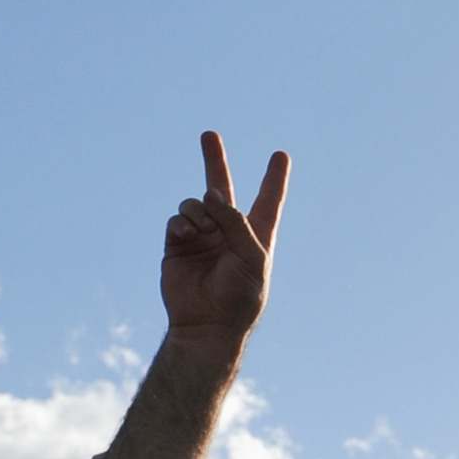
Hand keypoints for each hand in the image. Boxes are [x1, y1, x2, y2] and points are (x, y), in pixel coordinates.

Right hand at [159, 130, 288, 338]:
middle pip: (222, 188)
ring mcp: (202, 236)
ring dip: (200, 210)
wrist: (207, 324)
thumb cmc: (239, 295)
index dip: (274, 179)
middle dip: (214, 161)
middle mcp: (228, 231)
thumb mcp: (251, 257)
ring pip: (196, 203)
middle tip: (208, 134)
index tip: (281, 155)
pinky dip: (183, 222)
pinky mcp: (178, 245)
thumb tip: (213, 194)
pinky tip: (188, 234)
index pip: (268, 201)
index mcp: (255, 235)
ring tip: (204, 230)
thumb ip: (236, 222)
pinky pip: (178, 219)